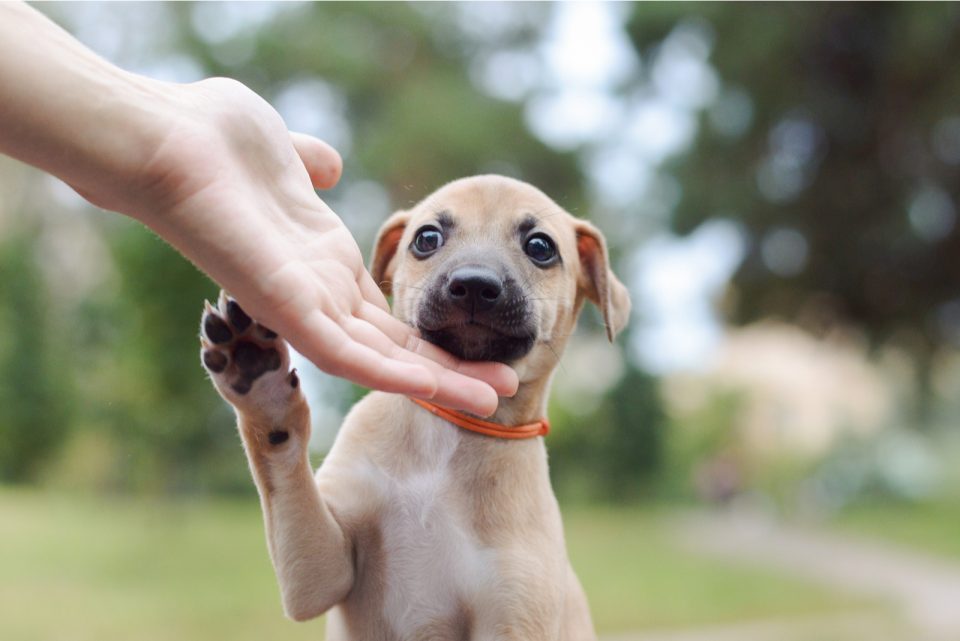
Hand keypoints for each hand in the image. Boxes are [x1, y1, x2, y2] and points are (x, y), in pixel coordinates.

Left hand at [114, 78, 516, 415]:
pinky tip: (434, 388)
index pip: (386, 317)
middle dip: (450, 370)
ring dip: (439, 382)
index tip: (481, 350)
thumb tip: (328, 163)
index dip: (432, 338)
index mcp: (321, 266)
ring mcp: (300, 306)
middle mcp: (316, 294)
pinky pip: (345, 353)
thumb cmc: (214, 139)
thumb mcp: (283, 150)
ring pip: (380, 360)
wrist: (163, 137)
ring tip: (496, 398)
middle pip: (395, 346)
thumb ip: (309, 164)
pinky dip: (391, 373)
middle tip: (507, 389)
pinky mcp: (285, 309)